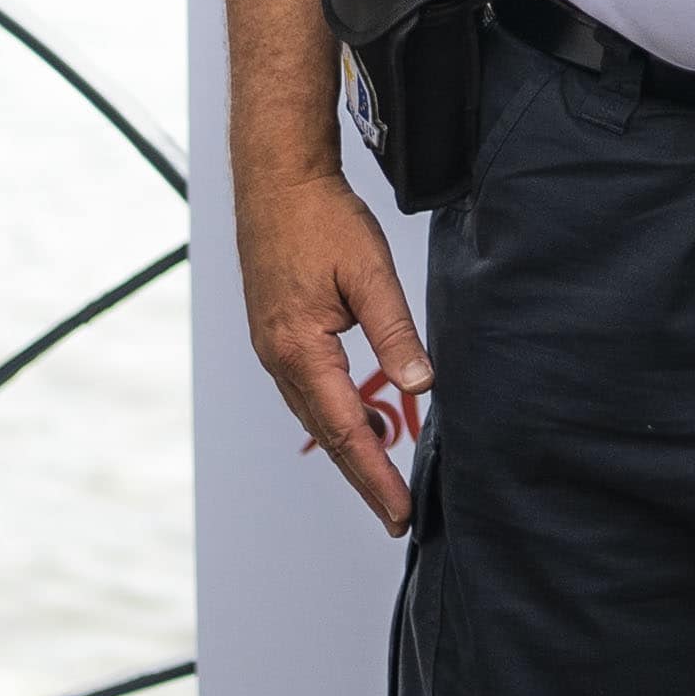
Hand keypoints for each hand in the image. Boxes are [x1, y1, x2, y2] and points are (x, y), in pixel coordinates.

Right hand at [237, 164, 428, 531]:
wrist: (276, 179)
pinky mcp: (276, 334)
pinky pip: (306, 391)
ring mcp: (272, 348)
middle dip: (363, 477)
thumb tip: (421, 387)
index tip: (400, 512)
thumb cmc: (322, 219)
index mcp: (300, 350)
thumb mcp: (369, 273)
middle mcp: (279, 359)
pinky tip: (356, 422)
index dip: (375, 476)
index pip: (344, 432)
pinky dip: (332, 417)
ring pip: (314, 415)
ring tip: (383, 480)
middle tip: (396, 516)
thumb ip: (395, 332)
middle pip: (325, 436)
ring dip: (347, 450)